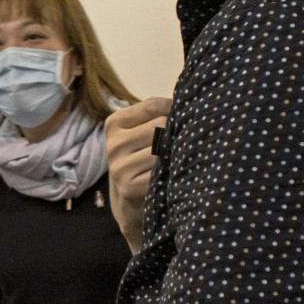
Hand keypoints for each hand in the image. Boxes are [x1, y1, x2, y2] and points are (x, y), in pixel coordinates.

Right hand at [106, 97, 170, 251]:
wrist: (129, 203)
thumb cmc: (141, 160)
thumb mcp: (140, 133)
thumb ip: (157, 113)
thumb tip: (189, 99)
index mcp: (114, 124)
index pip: (154, 105)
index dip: (174, 111)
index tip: (181, 121)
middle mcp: (113, 143)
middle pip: (162, 124)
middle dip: (175, 134)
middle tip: (178, 147)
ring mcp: (119, 166)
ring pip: (165, 147)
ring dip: (175, 154)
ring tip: (175, 163)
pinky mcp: (129, 187)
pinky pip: (163, 170)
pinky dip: (172, 173)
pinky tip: (171, 177)